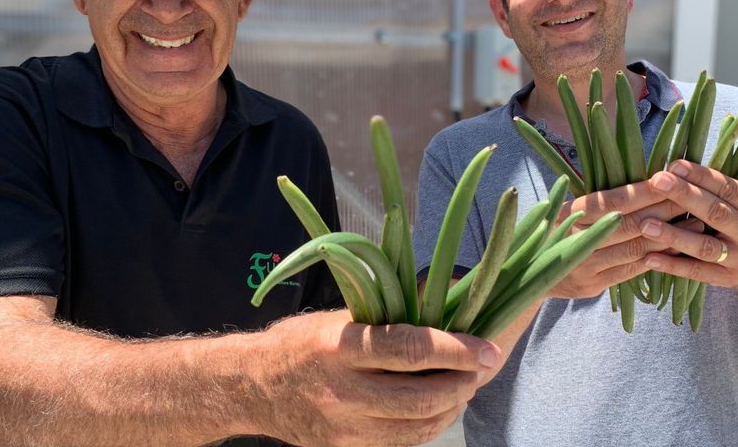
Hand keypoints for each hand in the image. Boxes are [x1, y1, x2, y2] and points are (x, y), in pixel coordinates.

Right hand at [256, 310, 498, 446]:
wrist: (251, 387)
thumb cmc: (300, 342)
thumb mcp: (340, 318)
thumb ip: (387, 317)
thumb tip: (442, 304)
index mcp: (340, 347)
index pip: (409, 350)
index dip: (455, 350)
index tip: (486, 349)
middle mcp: (342, 390)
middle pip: (420, 398)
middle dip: (461, 384)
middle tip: (478, 368)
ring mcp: (343, 426)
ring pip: (416, 427)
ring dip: (450, 408)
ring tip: (462, 387)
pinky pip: (400, 443)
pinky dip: (427, 426)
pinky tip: (437, 409)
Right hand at [547, 180, 687, 298]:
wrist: (526, 273)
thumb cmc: (552, 230)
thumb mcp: (564, 208)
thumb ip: (598, 200)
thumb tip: (644, 180)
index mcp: (569, 213)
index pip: (614, 201)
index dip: (644, 191)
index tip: (671, 179)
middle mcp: (576, 240)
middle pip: (630, 225)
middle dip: (665, 210)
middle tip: (693, 198)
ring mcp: (585, 266)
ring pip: (636, 249)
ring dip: (670, 236)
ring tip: (697, 222)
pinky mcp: (594, 286)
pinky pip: (633, 270)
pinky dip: (658, 258)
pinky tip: (678, 248)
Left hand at [639, 160, 737, 289]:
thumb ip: (716, 190)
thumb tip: (674, 168)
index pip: (728, 188)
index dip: (700, 176)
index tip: (674, 165)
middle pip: (716, 213)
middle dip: (685, 195)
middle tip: (657, 182)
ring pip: (704, 246)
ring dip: (673, 235)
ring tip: (645, 224)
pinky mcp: (727, 279)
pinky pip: (696, 272)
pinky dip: (672, 265)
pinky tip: (649, 258)